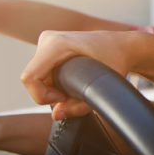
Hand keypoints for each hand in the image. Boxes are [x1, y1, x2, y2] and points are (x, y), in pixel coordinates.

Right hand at [21, 30, 138, 119]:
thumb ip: (79, 105)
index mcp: (56, 44)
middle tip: (74, 95)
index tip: (64, 98)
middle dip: (50, 94)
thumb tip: (56, 115)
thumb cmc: (116, 61)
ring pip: (37, 77)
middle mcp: (48, 39)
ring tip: (76, 86)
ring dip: (53, 88)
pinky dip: (54, 82)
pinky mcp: (49, 47)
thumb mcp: (101, 86)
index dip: (42, 96)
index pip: (30, 78)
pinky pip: (42, 72)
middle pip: (34, 80)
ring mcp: (47, 42)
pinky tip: (72, 80)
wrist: (123, 45)